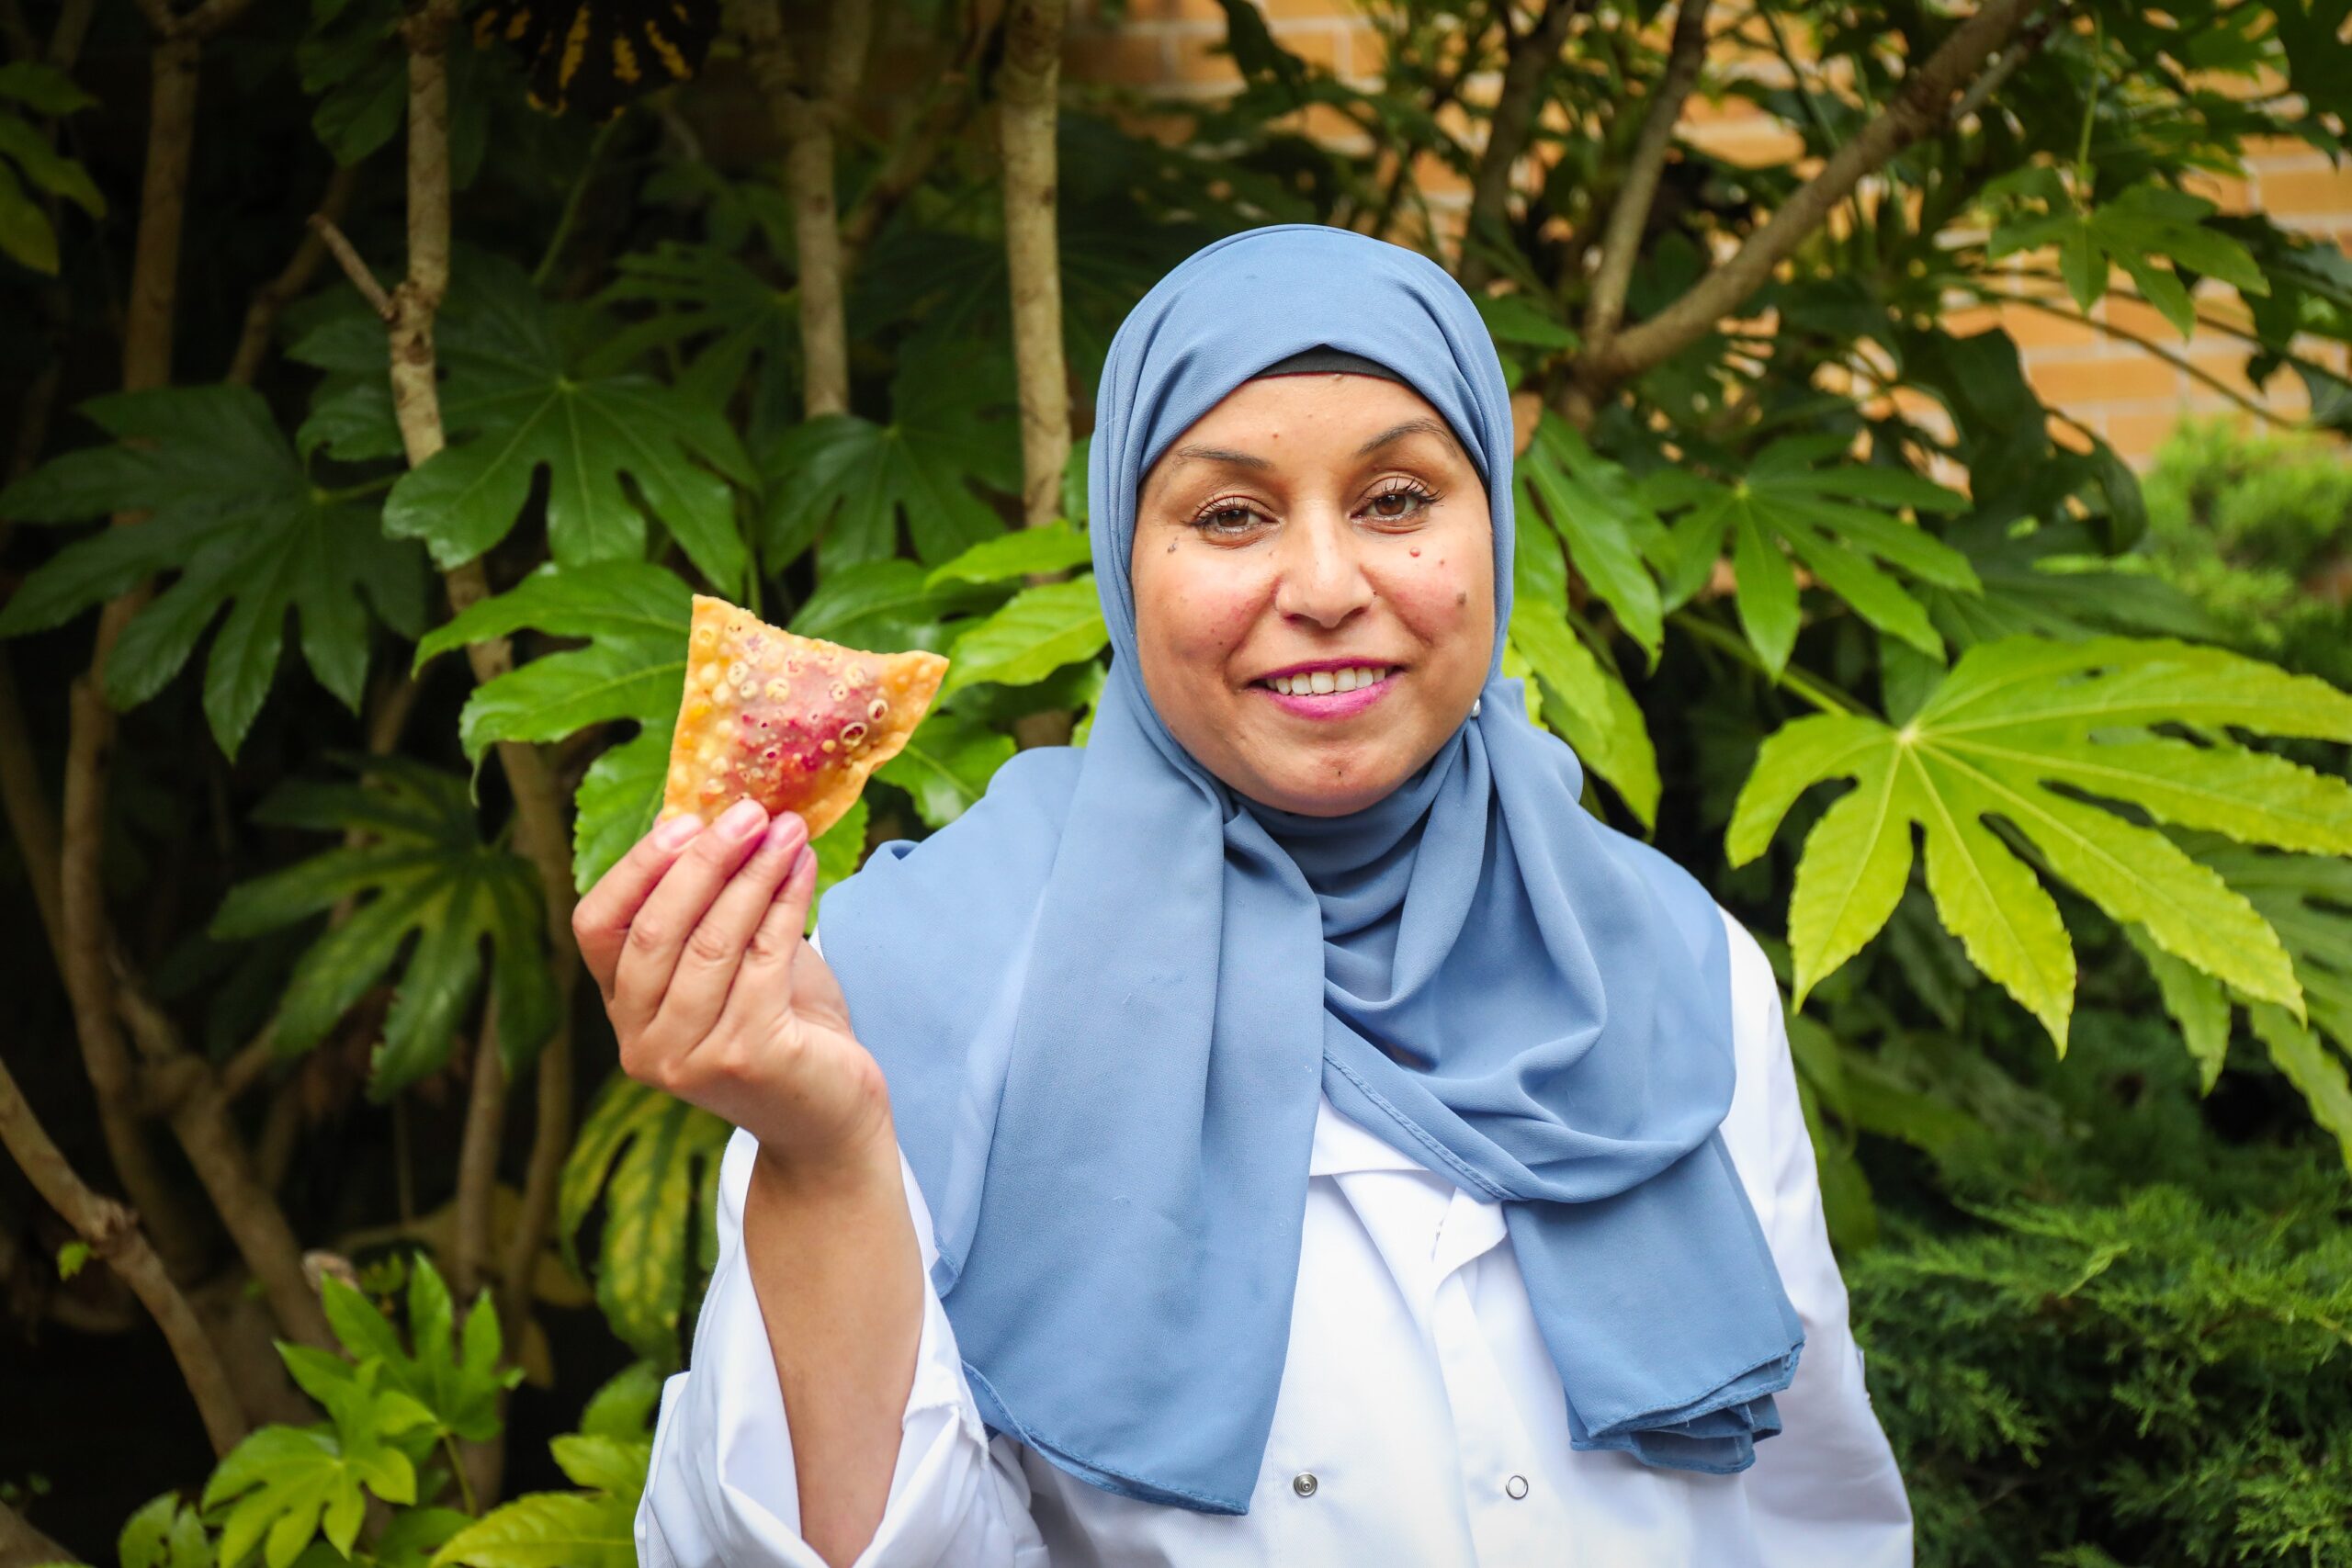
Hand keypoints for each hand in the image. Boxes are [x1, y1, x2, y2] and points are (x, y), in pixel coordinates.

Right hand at [573, 799, 890, 1180]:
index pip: (596, 926)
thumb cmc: (783, 1027)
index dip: (637, 868)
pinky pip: (763, 960)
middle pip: (655, 929)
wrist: (831, 1117)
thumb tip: (709, 814)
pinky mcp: (744, 1059)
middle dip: (705, 860)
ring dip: (755, 875)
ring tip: (788, 832)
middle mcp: (641, 1041)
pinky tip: (806, 870)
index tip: (686, 820)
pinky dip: (787, 905)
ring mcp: (688, 1057)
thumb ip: (712, 905)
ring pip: (712, 942)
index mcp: (623, 1010)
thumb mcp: (734, 961)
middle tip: (751, 812)